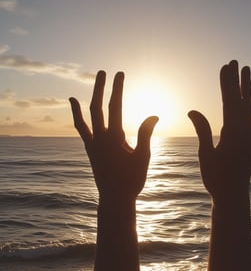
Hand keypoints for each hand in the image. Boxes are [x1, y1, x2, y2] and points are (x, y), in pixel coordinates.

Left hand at [69, 71, 157, 202]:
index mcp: (114, 139)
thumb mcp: (143, 157)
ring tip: (91, 84)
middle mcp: (99, 138)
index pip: (115, 107)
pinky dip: (77, 114)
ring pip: (87, 115)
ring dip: (88, 97)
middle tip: (104, 71)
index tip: (120, 74)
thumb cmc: (131, 180)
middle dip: (101, 87)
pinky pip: (81, 128)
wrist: (114, 198)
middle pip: (97, 107)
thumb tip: (154, 114)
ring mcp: (92, 144)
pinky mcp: (89, 149)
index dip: (117, 89)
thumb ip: (146, 134)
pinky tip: (75, 103)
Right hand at [188, 60, 250, 203]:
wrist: (233, 195)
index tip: (224, 67)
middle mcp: (246, 132)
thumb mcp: (205, 155)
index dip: (226, 84)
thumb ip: (202, 131)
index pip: (229, 102)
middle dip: (237, 80)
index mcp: (233, 134)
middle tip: (235, 62)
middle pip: (242, 100)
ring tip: (248, 71)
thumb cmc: (216, 178)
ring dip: (249, 88)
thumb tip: (192, 110)